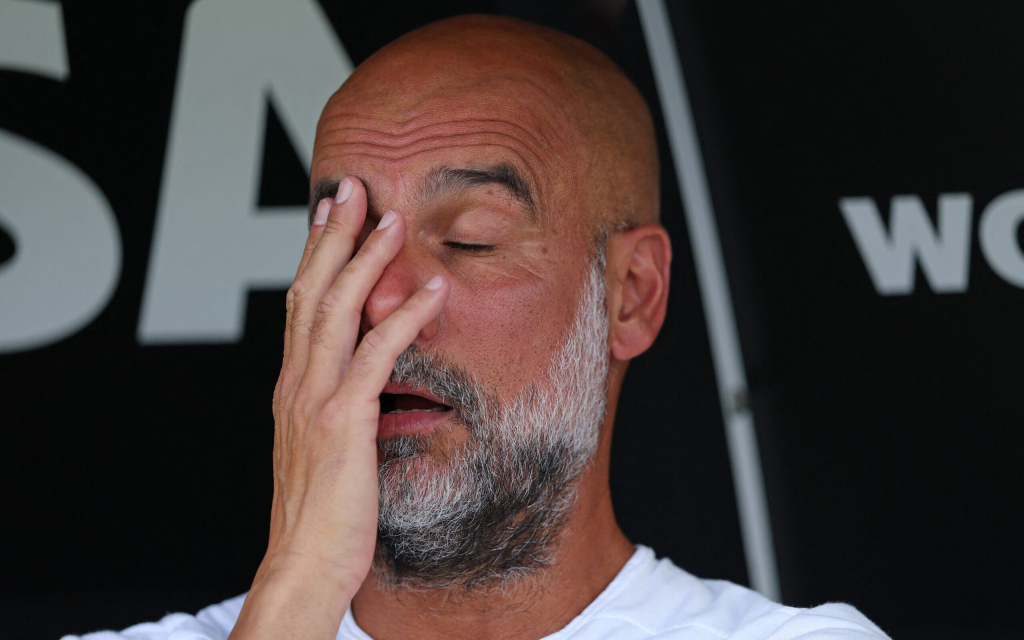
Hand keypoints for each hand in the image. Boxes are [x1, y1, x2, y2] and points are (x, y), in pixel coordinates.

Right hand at [229, 177, 448, 638]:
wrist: (303, 563)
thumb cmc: (319, 515)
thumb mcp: (321, 449)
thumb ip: (336, 409)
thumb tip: (360, 387)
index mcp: (291, 387)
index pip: (300, 305)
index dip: (315, 256)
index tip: (329, 216)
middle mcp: (297, 382)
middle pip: (312, 290)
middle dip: (333, 234)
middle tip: (352, 187)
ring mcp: (316, 397)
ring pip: (338, 308)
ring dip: (367, 257)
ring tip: (394, 216)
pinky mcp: (344, 420)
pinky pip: (379, 355)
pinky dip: (405, 316)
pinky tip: (432, 289)